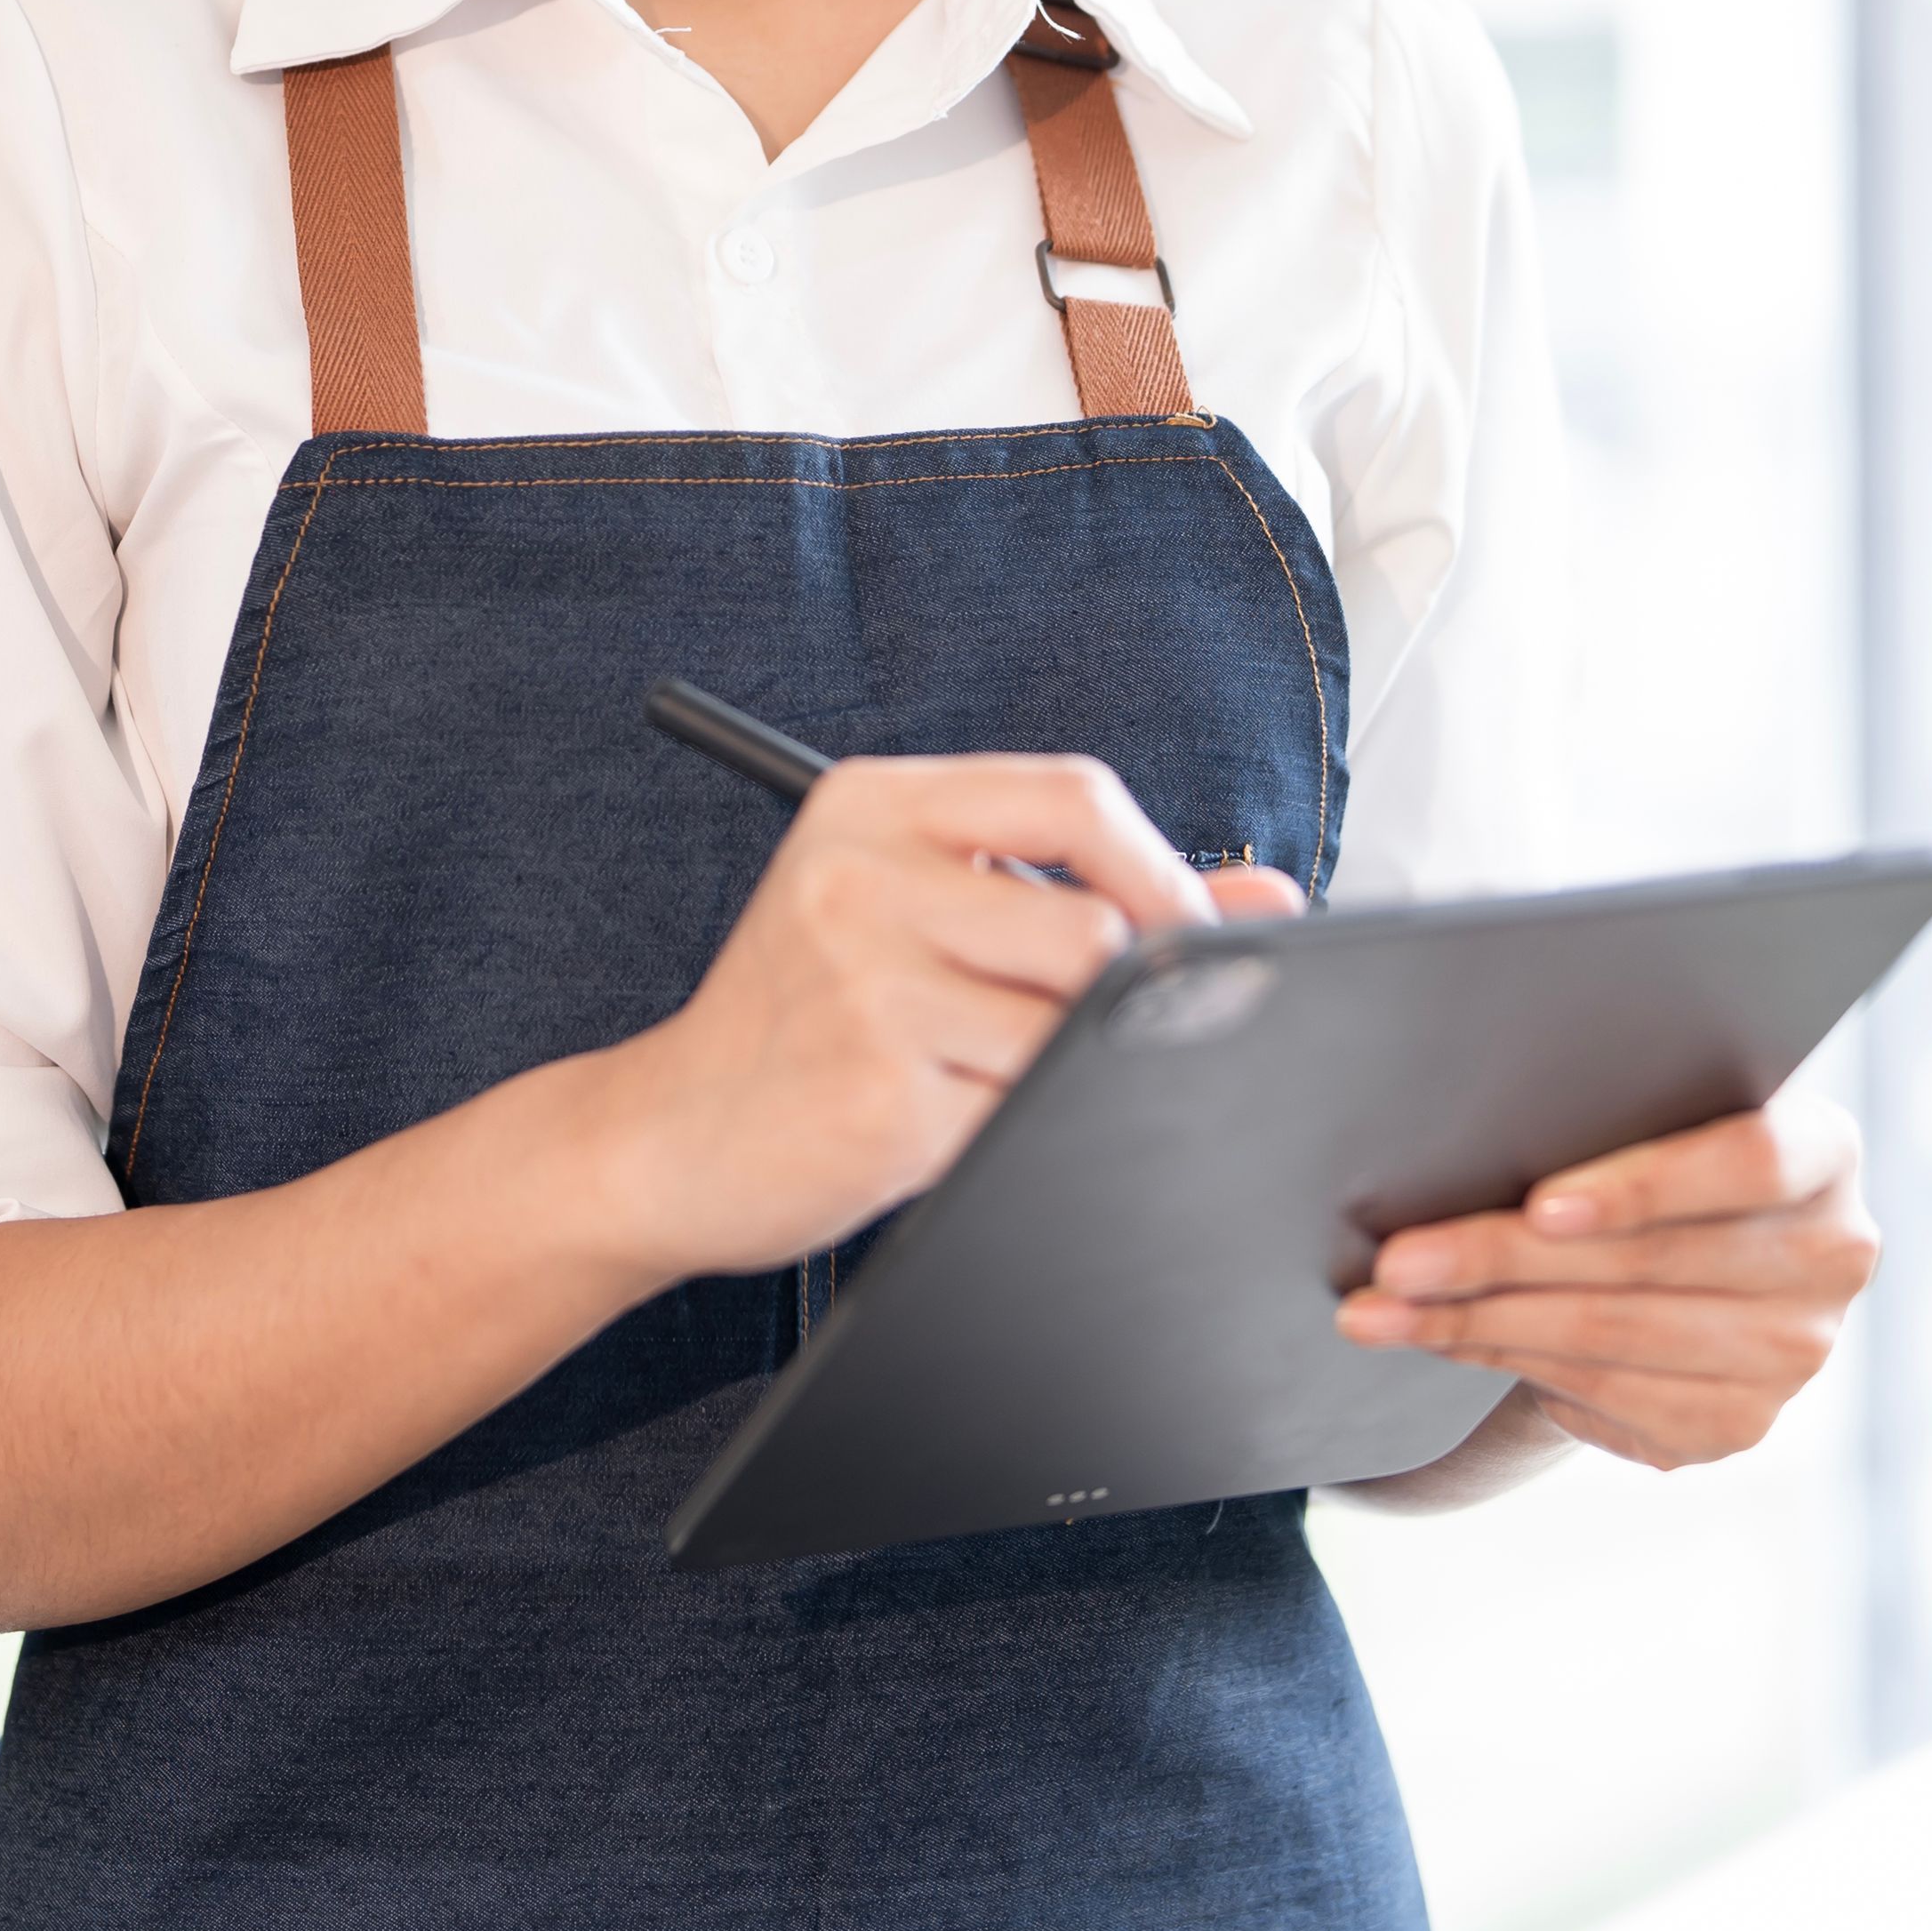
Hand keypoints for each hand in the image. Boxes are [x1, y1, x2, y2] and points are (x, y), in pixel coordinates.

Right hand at [582, 756, 1291, 1281]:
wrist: (665, 1135)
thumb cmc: (808, 1019)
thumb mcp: (920, 914)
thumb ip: (1085, 889)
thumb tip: (1266, 901)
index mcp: (871, 804)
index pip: (1073, 795)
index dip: (1160, 868)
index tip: (1191, 930)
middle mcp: (860, 877)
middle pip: (1094, 925)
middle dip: (1126, 994)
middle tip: (1101, 1031)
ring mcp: (866, 986)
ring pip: (1072, 1026)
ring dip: (1069, 1067)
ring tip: (998, 1074)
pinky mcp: (878, 1094)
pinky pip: (1026, 1113)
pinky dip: (1025, 1130)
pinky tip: (953, 1123)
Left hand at [1334, 1099, 1877, 1472]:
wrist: (1685, 1251)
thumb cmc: (1650, 1146)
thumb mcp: (1654, 1108)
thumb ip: (1607, 1105)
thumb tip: (1454, 1130)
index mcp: (1824, 1155)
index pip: (1749, 1163)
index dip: (1643, 1187)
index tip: (1540, 1206)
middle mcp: (1831, 1259)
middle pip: (1651, 1263)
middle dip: (1501, 1260)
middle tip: (1396, 1262)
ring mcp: (1792, 1356)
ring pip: (1610, 1337)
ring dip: (1476, 1323)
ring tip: (1381, 1311)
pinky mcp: (1736, 1424)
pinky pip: (1602, 1394)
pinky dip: (1504, 1362)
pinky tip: (1438, 1338)